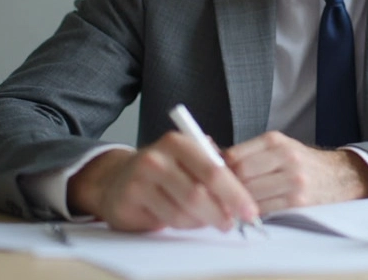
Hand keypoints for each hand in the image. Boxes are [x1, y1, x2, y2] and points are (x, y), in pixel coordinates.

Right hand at [67, 132, 259, 231]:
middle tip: (232, 223)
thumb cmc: (164, 170)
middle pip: (199, 192)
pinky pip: (168, 219)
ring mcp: (141, 177)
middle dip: (222, 212)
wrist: (117, 179)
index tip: (250, 210)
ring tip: (209, 220)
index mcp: (179, 141)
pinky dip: (185, 224)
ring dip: (203, 221)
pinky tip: (189, 220)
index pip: (214, 169)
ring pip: (184, 210)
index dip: (235, 193)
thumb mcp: (188, 158)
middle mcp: (158, 156)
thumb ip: (213, 167)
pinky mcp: (131, 198)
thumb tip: (243, 192)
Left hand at [223, 131, 367, 213]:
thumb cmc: (301, 162)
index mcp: (276, 141)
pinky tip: (249, 211)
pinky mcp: (298, 201)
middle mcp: (285, 157)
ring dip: (237, 203)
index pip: (234, 156)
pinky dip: (252, 212)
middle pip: (240, 176)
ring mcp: (293, 180)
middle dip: (226, 188)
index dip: (218, 170)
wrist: (339, 176)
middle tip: (217, 196)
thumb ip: (249, 154)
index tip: (210, 178)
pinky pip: (265, 209)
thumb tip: (212, 161)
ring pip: (250, 194)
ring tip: (231, 205)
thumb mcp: (278, 147)